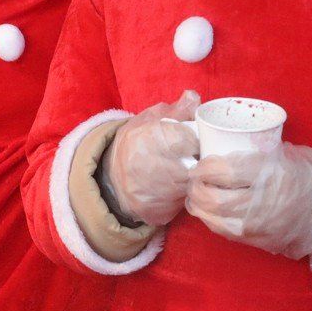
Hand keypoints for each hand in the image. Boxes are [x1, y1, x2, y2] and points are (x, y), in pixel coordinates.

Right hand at [104, 91, 200, 226]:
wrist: (112, 179)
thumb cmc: (136, 145)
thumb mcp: (149, 120)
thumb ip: (175, 109)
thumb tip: (193, 97)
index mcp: (145, 139)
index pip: (185, 140)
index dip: (195, 141)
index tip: (196, 142)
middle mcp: (146, 168)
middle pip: (192, 167)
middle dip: (198, 162)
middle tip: (197, 158)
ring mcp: (151, 194)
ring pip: (191, 187)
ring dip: (196, 180)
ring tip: (189, 172)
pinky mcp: (156, 213)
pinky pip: (184, 205)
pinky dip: (187, 196)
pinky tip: (180, 188)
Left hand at [186, 142, 311, 267]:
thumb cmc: (308, 173)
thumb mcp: (282, 153)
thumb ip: (253, 153)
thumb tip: (219, 147)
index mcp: (267, 174)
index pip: (222, 172)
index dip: (204, 167)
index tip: (200, 163)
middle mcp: (259, 203)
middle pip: (212, 198)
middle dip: (196, 188)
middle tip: (193, 179)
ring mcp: (258, 226)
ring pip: (214, 219)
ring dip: (199, 207)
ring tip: (196, 196)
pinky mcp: (258, 241)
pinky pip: (225, 233)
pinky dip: (212, 221)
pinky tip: (209, 212)